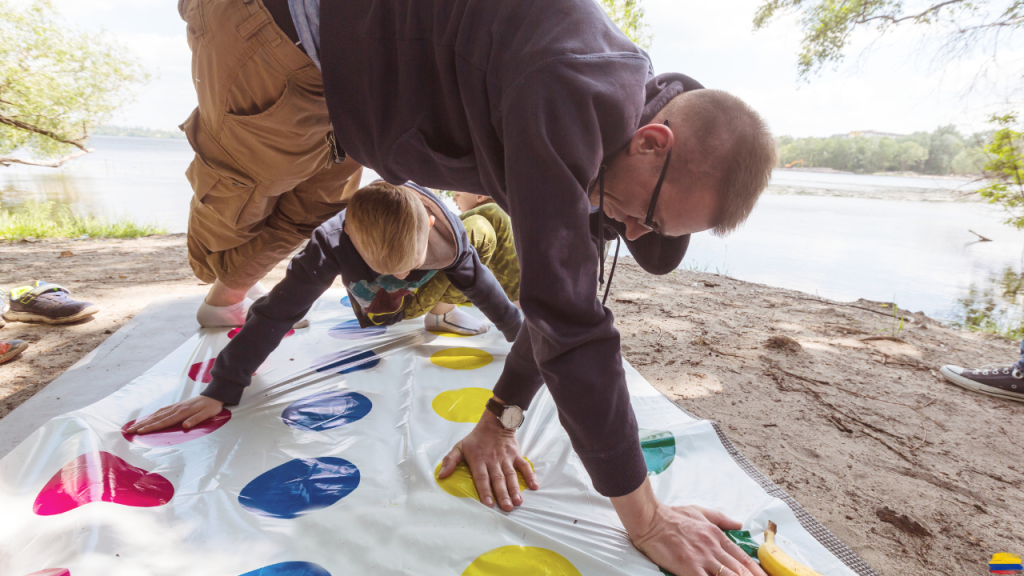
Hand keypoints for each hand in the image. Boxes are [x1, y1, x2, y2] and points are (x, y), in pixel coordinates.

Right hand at [126, 396, 223, 433]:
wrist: (214, 395)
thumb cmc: (211, 407)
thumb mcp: (207, 414)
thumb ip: (196, 420)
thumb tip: (185, 426)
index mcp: (182, 412)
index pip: (164, 422)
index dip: (152, 427)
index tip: (140, 431)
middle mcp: (176, 409)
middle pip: (156, 418)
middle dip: (142, 425)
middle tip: (129, 431)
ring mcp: (175, 407)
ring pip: (157, 414)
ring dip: (145, 420)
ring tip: (134, 426)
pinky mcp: (176, 406)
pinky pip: (161, 411)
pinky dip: (152, 415)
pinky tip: (148, 419)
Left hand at [437, 404, 537, 511]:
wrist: (495, 423)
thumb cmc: (476, 439)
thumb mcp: (459, 447)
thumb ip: (450, 461)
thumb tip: (441, 476)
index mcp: (479, 460)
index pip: (482, 478)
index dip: (485, 490)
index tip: (488, 503)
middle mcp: (493, 461)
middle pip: (498, 479)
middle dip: (503, 494)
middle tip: (507, 507)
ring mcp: (506, 458)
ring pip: (511, 475)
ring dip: (515, 488)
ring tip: (518, 501)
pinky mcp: (516, 455)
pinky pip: (524, 466)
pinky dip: (530, 475)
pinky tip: (534, 486)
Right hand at [612, 479, 766, 575]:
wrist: (650, 519)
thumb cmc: (672, 515)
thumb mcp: (700, 512)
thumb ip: (721, 518)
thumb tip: (739, 523)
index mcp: (717, 535)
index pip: (743, 557)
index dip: (757, 571)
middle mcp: (713, 547)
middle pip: (739, 570)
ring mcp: (702, 558)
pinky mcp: (689, 567)